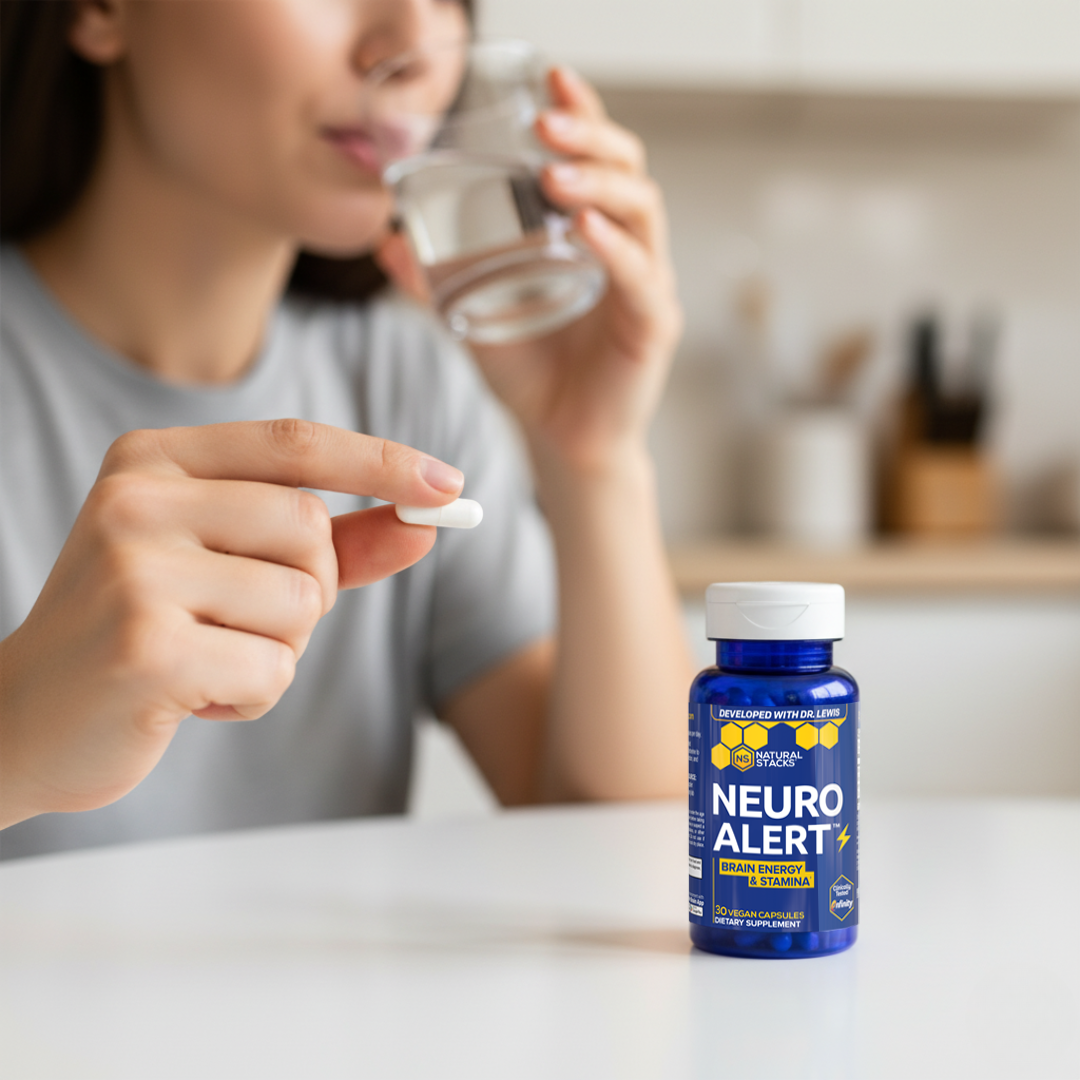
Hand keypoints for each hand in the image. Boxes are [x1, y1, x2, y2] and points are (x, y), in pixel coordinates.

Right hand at [0, 420, 462, 825]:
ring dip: (279, 649)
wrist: (22, 718)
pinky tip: (191, 697)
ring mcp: (133, 570)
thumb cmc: (141, 632)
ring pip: (301, 602)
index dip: (381, 462)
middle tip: (244, 623)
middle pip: (310, 528)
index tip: (449, 487)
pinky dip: (254, 696)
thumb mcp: (230, 568)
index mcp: (153, 461)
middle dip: (309, 590)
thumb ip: (329, 542)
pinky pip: (274, 669)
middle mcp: (136, 500)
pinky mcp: (144, 645)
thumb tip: (423, 524)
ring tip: (207, 659)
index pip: (295, 444)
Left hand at [378, 67, 681, 476]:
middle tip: (546, 124)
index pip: (595, 158)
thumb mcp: (473, 315)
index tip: (550, 76)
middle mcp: (627, 249)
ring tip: (555, 175)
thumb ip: (434, 279)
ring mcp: (645, 285)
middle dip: (591, 137)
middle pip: (628, 170)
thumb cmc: (529, 374)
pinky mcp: (653, 326)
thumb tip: (386, 239)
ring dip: (600, 185)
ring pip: (642, 212)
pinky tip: (586, 232)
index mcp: (590, 234)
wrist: (558, 439)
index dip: (581, 112)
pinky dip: (616, 251)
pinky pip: (642, 278)